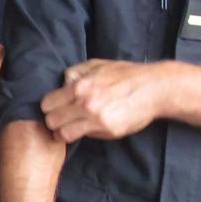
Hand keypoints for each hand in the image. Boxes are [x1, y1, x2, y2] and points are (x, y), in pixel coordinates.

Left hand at [40, 59, 162, 142]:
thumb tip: (62, 83)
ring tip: (72, 127)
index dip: (49, 107)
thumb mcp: (96, 65)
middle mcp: (85, 104)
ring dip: (65, 131)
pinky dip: (83, 133)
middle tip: (63, 119)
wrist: (153, 88)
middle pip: (51, 121)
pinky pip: (84, 136)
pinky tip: (89, 127)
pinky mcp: (108, 130)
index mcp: (79, 86)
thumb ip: (75, 73)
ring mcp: (96, 119)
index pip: (47, 104)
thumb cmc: (125, 75)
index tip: (56, 107)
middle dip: (54, 120)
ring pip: (63, 134)